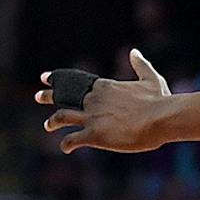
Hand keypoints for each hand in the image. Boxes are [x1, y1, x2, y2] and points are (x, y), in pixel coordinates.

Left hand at [38, 49, 172, 153]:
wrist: (161, 118)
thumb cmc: (159, 100)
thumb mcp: (151, 79)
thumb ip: (140, 65)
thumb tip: (134, 52)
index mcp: (104, 87)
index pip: (75, 80)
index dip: (58, 78)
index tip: (46, 78)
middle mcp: (93, 100)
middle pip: (63, 96)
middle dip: (48, 95)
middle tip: (38, 96)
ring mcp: (92, 117)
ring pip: (62, 117)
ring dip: (53, 122)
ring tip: (48, 126)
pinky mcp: (94, 135)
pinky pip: (72, 140)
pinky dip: (66, 144)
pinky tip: (65, 148)